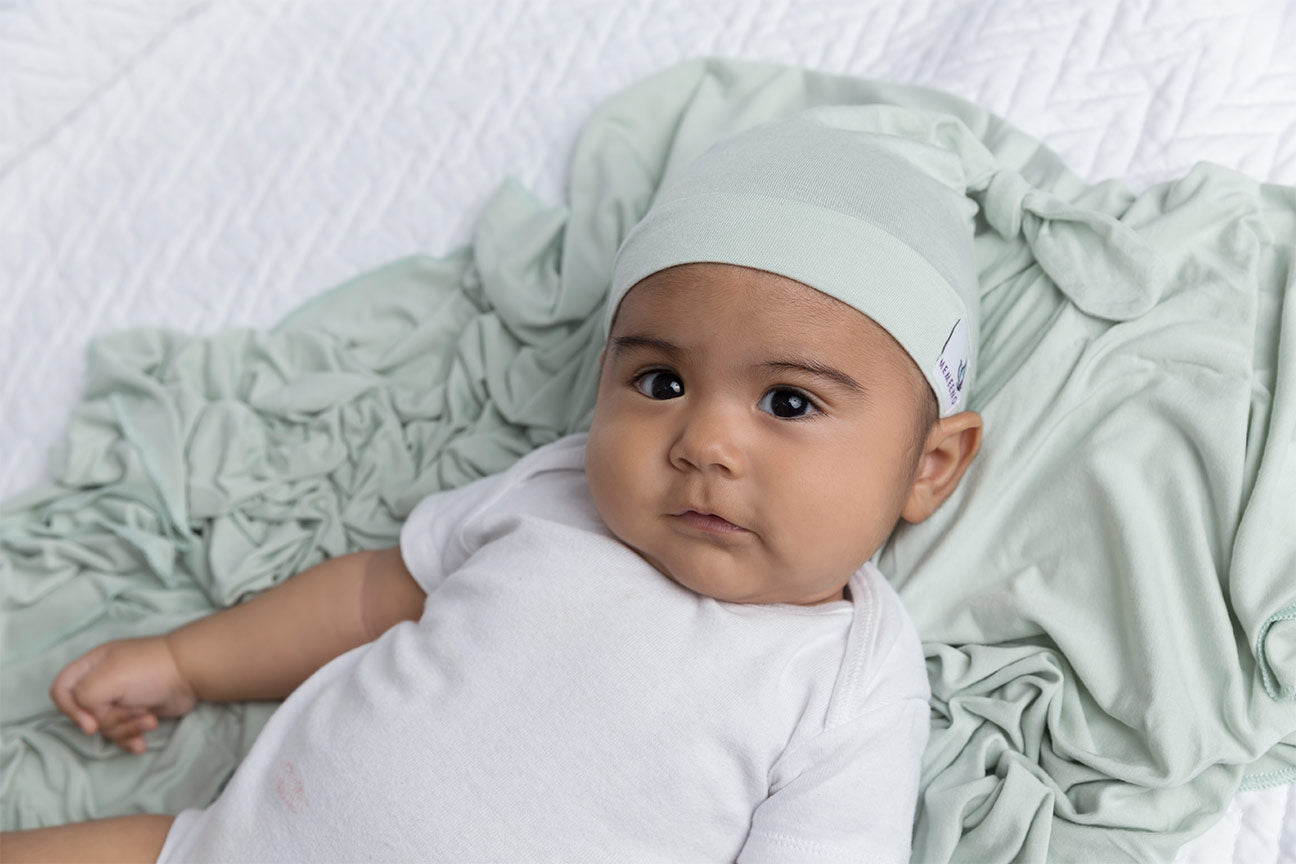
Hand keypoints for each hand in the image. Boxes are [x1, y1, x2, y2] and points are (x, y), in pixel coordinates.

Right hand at [49, 637, 196, 753]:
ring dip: (127, 729)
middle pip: (86, 716)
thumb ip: (82, 698)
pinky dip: (131, 739)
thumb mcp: (106, 679)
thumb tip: (90, 720)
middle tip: (135, 712)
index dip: (70, 710)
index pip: (61, 690)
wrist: (190, 673)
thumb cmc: (147, 670)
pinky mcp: (136, 713)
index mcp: (91, 667)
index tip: (92, 723)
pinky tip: (142, 745)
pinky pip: (122, 734)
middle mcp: (102, 682)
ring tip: (150, 720)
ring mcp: (119, 699)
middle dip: (111, 720)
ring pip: (106, 728)